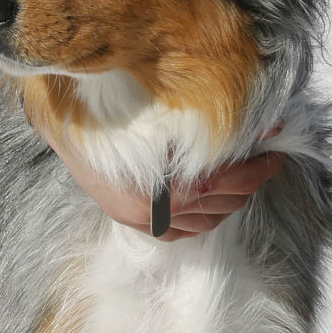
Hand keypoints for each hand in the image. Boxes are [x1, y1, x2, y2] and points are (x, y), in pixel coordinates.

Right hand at [35, 122, 285, 241]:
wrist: (55, 105)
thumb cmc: (111, 101)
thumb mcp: (167, 107)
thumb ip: (214, 121)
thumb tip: (265, 123)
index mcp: (164, 188)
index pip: (228, 182)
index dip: (257, 166)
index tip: (276, 147)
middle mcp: (152, 211)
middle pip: (220, 204)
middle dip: (250, 180)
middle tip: (270, 157)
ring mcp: (138, 217)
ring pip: (203, 222)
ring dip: (231, 200)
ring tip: (250, 175)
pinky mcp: (127, 216)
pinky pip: (177, 231)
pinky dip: (203, 218)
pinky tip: (216, 201)